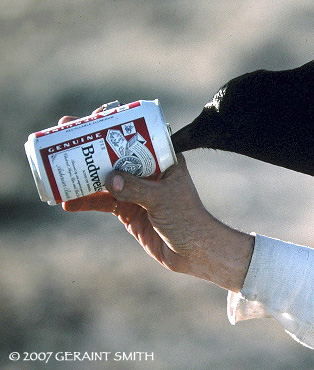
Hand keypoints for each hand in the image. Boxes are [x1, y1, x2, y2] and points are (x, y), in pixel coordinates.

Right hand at [59, 115, 253, 291]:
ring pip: (105, 178)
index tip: (92, 118)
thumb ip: (136, 188)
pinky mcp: (128, 210)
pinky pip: (102, 202)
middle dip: (90, 146)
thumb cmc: (187, 219)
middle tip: (63, 135)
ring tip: (57, 167)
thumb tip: (108, 178)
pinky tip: (67, 202)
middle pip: (115, 154)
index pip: (136, 135)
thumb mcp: (162, 199)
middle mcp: (148, 172)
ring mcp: (136, 191)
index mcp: (164, 159)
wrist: (192, 252)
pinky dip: (85, 201)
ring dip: (83, 174)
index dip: (113, 125)